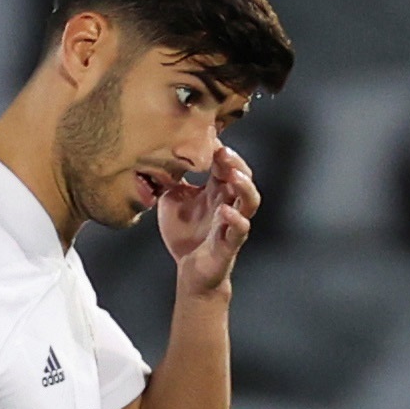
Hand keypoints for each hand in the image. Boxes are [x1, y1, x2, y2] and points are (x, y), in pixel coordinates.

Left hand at [158, 143, 258, 297]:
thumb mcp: (171, 200)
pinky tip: (224, 211)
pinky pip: (240, 230)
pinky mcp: (229, 243)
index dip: (219, 151)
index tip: (207, 136)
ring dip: (244, 186)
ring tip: (233, 175)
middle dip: (235, 162)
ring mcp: (231, 223)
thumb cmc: (184, 235)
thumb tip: (159, 155)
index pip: (225, 164)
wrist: (189, 271)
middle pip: (243, 176)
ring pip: (250, 200)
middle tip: (222, 151)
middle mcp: (228, 203)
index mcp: (215, 191)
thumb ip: (171, 179)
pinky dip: (235, 220)